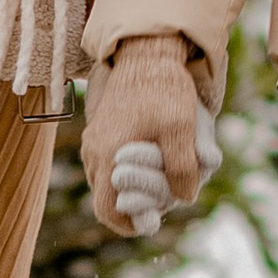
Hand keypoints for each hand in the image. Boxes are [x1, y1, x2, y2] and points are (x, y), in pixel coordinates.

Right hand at [82, 35, 220, 238]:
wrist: (146, 53)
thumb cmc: (163, 89)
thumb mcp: (181, 127)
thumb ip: (182, 166)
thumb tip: (184, 197)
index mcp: (108, 155)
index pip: (108, 210)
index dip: (129, 224)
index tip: (152, 222)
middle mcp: (94, 152)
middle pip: (105, 198)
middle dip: (132, 206)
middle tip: (159, 205)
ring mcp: (94, 141)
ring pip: (105, 182)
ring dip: (128, 189)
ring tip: (157, 183)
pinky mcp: (100, 131)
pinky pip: (106, 163)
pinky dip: (125, 172)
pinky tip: (149, 161)